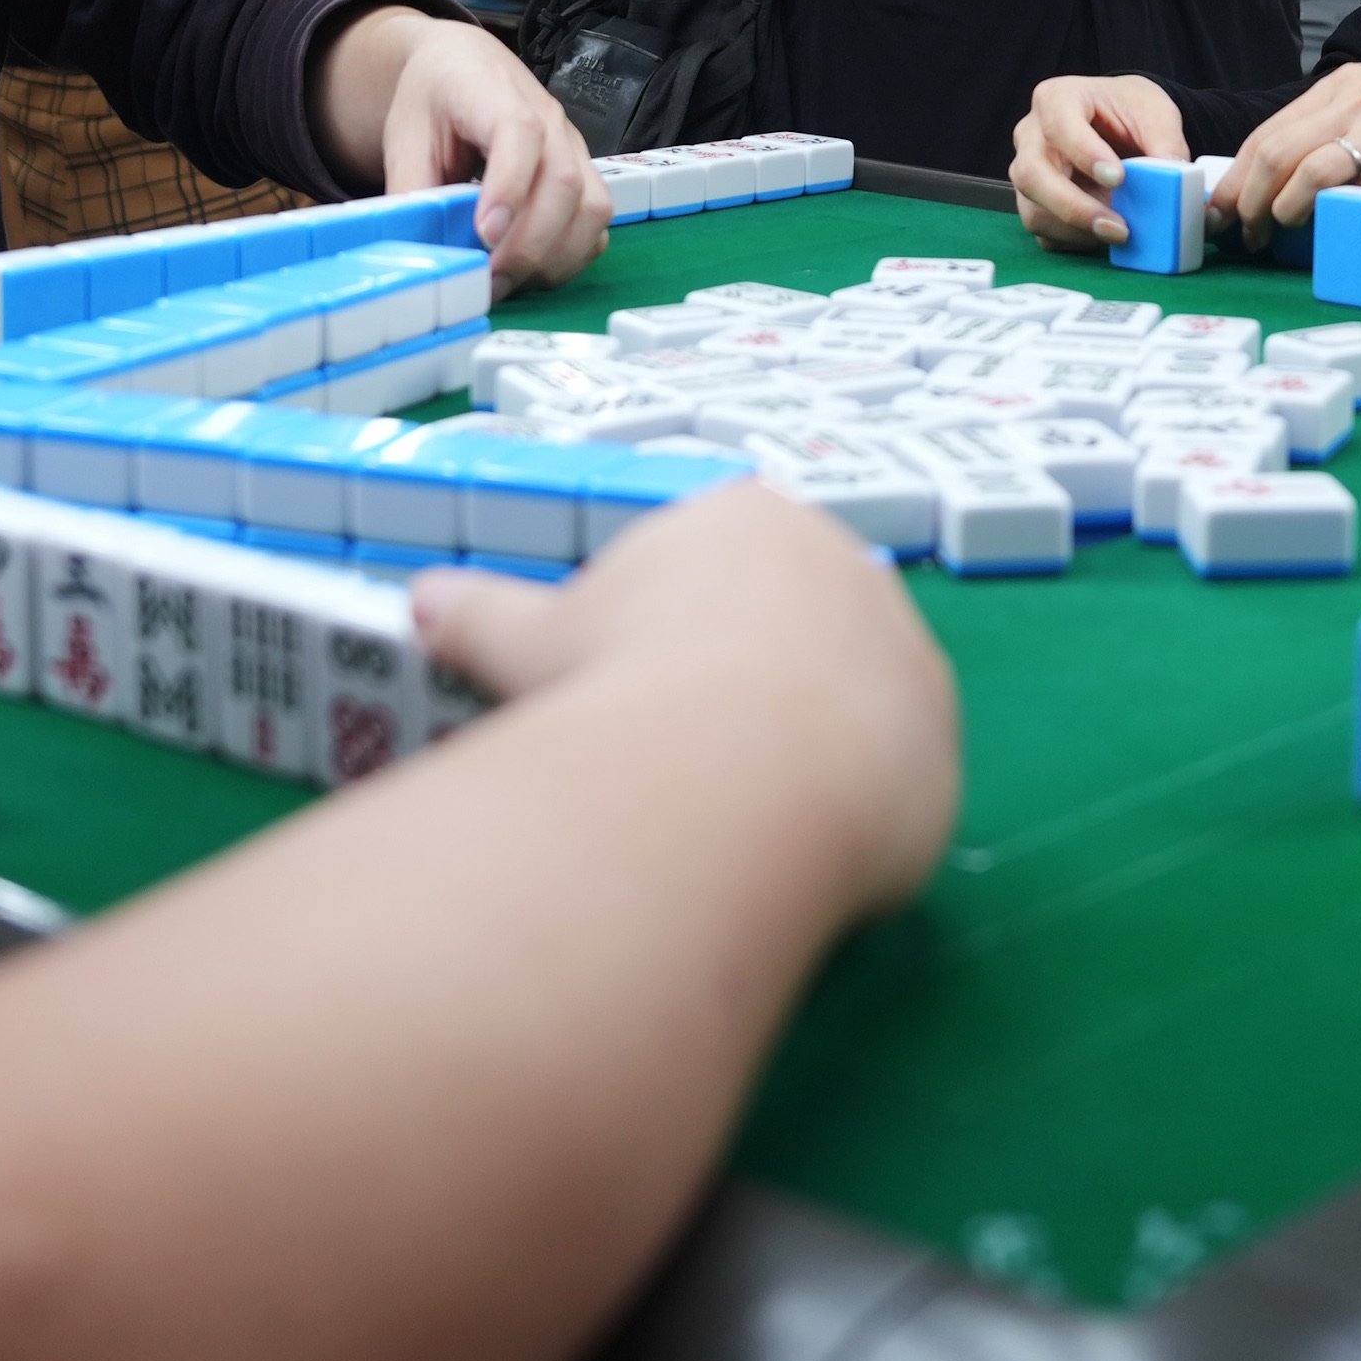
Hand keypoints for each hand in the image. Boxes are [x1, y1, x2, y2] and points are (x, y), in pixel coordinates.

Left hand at [314, 6, 610, 289]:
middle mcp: (549, 120)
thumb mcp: (405, 138)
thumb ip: (412, 190)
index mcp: (495, 95)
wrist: (463, 66)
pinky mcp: (585, 175)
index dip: (509, 188)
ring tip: (510, 280)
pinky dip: (572, 255)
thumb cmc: (434, 99)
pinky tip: (534, 269)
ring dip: (556, 256)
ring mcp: (574, 148)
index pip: (520, 134)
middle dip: (530, 244)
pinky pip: (598, 223)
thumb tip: (418, 251)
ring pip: (592, 207)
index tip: (485, 235)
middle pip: (564, 182)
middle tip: (490, 280)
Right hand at [411, 480, 959, 913]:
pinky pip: (887, 765)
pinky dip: (845, 801)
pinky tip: (792, 839)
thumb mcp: (528, 643)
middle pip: (786, 628)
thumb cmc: (622, 683)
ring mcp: (903, 644)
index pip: (714, 567)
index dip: (666, 635)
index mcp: (743, 521)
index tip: (632, 693)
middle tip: (680, 757)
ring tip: (735, 806)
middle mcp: (840, 564)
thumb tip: (421, 604)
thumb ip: (480, 617)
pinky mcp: (940, 732)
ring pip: (844, 695)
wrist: (740, 771)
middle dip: (738, 686)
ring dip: (799, 743)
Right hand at [1009, 74, 1186, 250]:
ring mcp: (1028, 172)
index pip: (1059, 125)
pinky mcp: (1035, 203)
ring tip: (1120, 234)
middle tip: (1118, 227)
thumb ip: (1164, 143)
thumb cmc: (1131, 111)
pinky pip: (1045, 232)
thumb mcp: (1156, 113)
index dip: (1084, 153)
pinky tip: (1106, 236)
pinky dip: (1076, 241)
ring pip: (1033, 211)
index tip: (1118, 178)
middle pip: (1032, 175)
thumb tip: (1174, 179)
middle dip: (1074, 207)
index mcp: (1057, 98)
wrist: (1122, 123)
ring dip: (1077, 231)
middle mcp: (1031, 136)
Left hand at [1211, 55, 1360, 252]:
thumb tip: (1282, 176)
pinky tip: (1327, 233)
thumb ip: (1333, 127)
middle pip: (1276, 153)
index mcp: (1341, 88)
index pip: (1267, 132)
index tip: (1220, 209)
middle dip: (1248, 200)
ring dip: (1283, 212)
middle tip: (1244, 233)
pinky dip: (1335, 217)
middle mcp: (1356, 103)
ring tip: (1277, 236)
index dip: (1236, 177)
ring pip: (1309, 172)